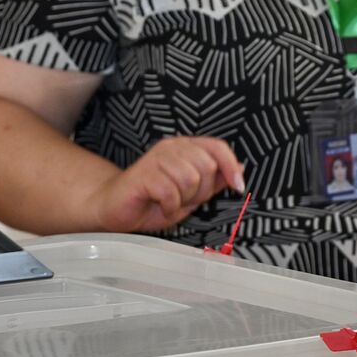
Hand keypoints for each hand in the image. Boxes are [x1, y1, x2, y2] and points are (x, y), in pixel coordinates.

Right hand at [92, 136, 243, 231]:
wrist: (116, 209)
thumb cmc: (154, 202)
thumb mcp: (192, 194)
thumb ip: (214, 180)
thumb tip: (240, 168)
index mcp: (185, 147)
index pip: (217, 146)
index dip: (230, 166)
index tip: (238, 187)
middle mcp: (171, 147)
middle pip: (207, 166)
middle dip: (202, 191)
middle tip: (185, 199)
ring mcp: (156, 158)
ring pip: (190, 179)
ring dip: (184, 199)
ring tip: (170, 202)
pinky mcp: (144, 173)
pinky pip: (171, 192)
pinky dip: (170, 206)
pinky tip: (160, 205)